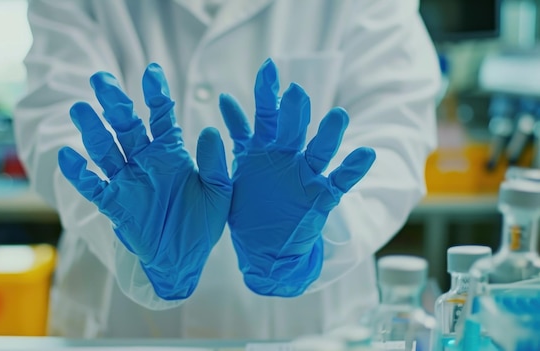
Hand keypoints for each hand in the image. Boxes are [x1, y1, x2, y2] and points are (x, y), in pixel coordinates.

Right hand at [58, 63, 231, 299]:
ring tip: (81, 109)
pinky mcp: (114, 203)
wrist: (185, 259)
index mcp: (171, 152)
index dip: (155, 94)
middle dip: (114, 102)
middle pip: (126, 124)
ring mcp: (127, 180)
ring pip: (106, 149)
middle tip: (101, 79)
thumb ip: (214, 164)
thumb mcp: (219, 192)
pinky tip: (69, 156)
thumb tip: (210, 131)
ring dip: (93, 130)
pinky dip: (80, 172)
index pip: (160, 115)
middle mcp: (145, 160)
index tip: (152, 72)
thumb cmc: (203, 223)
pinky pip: (93, 185)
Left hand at [219, 59, 375, 296]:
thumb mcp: (234, 171)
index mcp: (265, 150)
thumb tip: (224, 98)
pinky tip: (365, 154)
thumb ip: (233, 139)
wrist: (263, 249)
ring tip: (338, 117)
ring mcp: (306, 176)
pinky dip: (352, 169)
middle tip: (295, 92)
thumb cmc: (249, 208)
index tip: (267, 69)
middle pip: (293, 128)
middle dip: (294, 111)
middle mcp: (287, 158)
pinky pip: (340, 182)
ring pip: (320, 151)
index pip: (266, 115)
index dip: (266, 93)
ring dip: (329, 135)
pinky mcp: (321, 198)